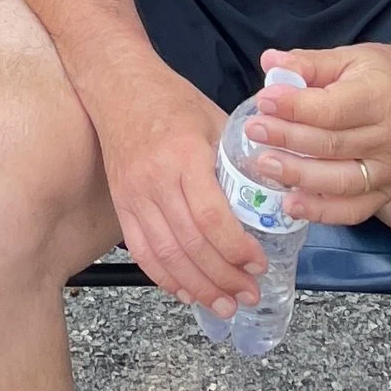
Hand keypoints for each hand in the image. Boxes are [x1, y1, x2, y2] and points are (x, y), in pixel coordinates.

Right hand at [91, 66, 265, 319]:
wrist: (117, 85)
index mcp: (184, 155)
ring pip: (166, 256)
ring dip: (199, 287)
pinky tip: (188, 293)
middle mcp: (155, 179)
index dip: (236, 248)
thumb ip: (239, 159)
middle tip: (249, 293)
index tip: (259, 262)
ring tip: (225, 305)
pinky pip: (142, 252)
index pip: (210, 217)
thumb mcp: (214, 119)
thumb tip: (273, 195)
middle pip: (190, 244)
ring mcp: (133, 195)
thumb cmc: (171, 100)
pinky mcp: (121, 205)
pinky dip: (166, 279)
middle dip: (224, 277)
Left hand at [244, 39, 390, 221]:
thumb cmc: (383, 74)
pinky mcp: (390, 191)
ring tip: (265, 166)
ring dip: (299, 177)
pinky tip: (293, 204)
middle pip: (331, 146)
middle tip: (254, 132)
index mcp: (379, 97)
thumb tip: (269, 63)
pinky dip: (323, 211)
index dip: (294, 107)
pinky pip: (355, 209)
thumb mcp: (348, 57)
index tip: (263, 102)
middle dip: (288, 140)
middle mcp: (389, 137)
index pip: (330, 108)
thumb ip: (308, 63)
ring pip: (341, 181)